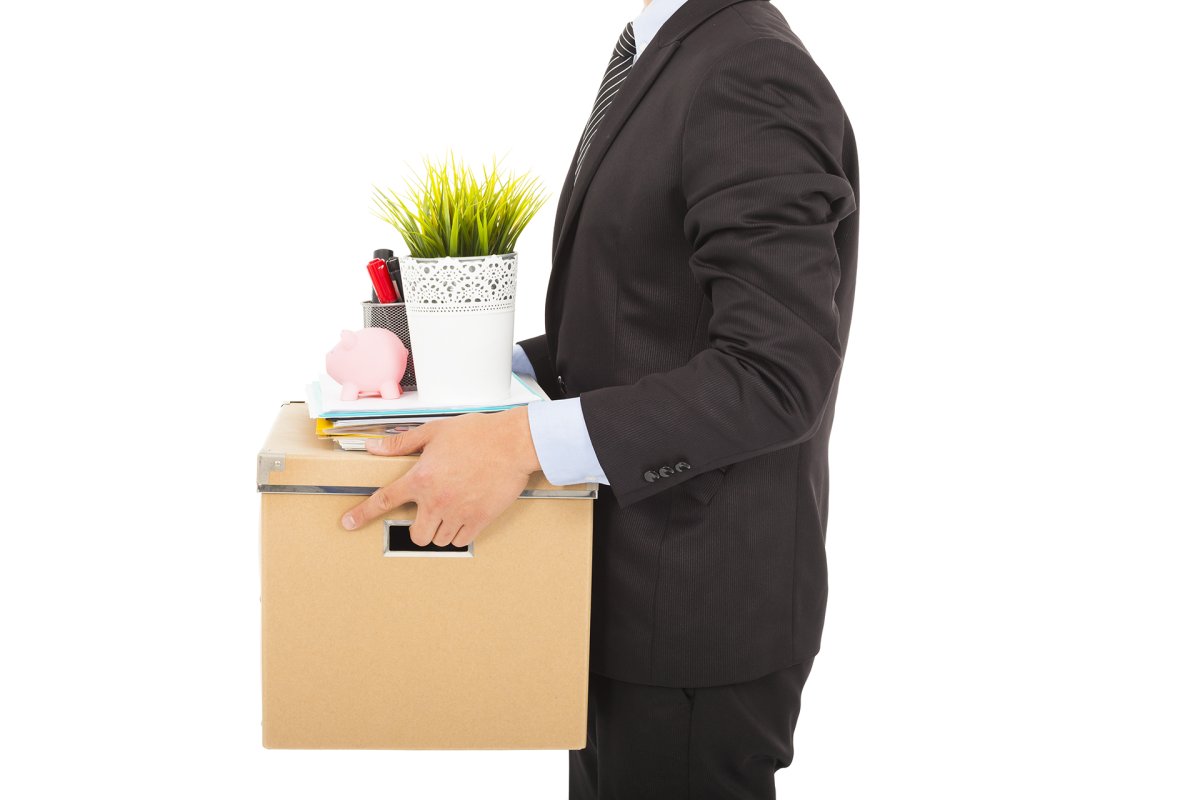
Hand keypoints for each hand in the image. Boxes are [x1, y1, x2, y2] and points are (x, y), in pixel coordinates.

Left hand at [339, 407, 541, 547]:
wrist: (512, 443)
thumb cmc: (477, 434)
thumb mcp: (434, 432)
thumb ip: (402, 443)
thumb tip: (374, 447)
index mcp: (421, 478)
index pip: (384, 500)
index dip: (363, 514)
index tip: (349, 523)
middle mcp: (437, 500)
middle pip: (416, 534)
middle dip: (418, 529)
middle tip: (428, 516)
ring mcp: (458, 512)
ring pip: (439, 539)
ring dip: (440, 531)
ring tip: (450, 512)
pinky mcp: (480, 519)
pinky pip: (461, 540)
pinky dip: (459, 534)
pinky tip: (464, 518)